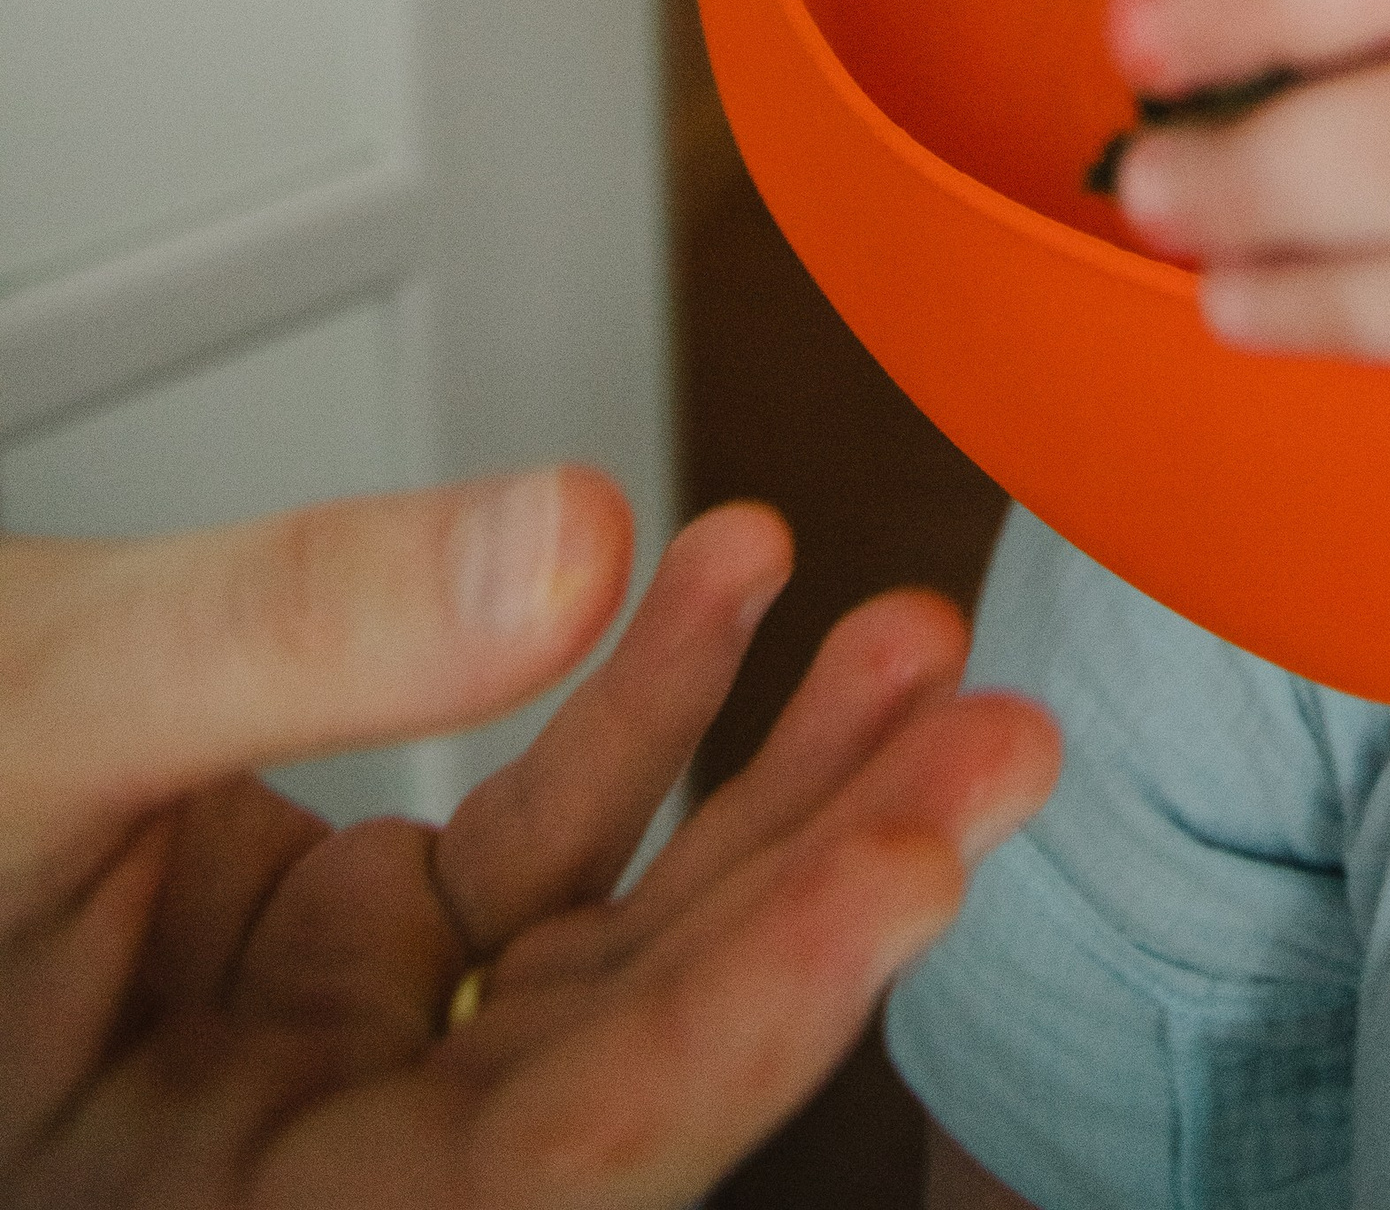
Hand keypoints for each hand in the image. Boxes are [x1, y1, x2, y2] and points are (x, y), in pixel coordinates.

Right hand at [1, 470, 1056, 1206]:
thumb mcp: (31, 717)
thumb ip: (288, 632)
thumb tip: (572, 536)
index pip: (559, 1156)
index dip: (758, 1006)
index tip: (927, 852)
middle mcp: (276, 1179)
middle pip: (619, 1062)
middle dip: (822, 890)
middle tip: (999, 738)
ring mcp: (301, 1069)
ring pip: (592, 945)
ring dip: (758, 782)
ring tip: (901, 638)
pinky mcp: (305, 950)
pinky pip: (508, 846)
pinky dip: (617, 708)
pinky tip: (715, 581)